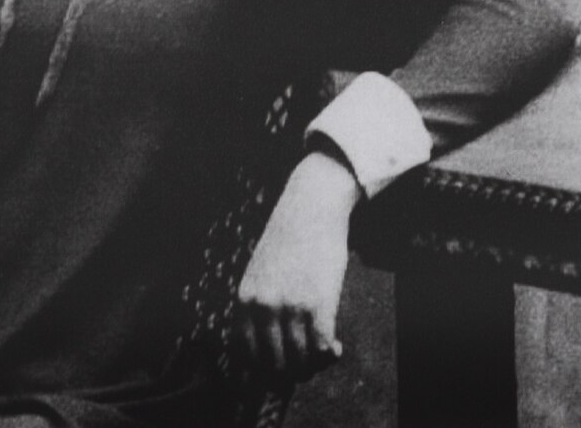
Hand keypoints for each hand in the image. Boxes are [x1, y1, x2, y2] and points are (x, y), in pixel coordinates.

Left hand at [236, 152, 360, 381]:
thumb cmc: (289, 238)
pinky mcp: (319, 303)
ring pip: (299, 361)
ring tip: (321, 355)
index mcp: (245, 299)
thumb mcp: (260, 272)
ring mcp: (291, 306)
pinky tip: (335, 347)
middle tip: (305, 366)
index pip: (245, 354)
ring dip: (313, 365)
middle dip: (290, 372)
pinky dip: (329, 355)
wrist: (311, 206)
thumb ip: (261, 305)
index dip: (262, 371)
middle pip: (274, 364)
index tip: (276, 373)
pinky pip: (321, 348)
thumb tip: (271, 345)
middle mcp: (263, 306)